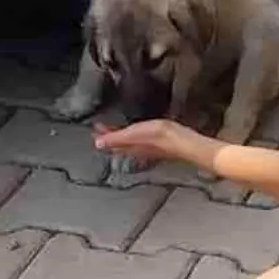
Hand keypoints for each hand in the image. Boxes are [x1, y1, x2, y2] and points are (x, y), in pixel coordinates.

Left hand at [93, 118, 212, 168]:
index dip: (102, 136)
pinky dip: (133, 138)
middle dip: (109, 137)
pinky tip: (137, 135)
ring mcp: (147, 148)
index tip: (95, 129)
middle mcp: (136, 150)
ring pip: (128, 144)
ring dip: (120, 138)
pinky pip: (139, 142)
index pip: (111, 142)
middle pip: (118, 144)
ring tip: (115, 131)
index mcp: (129, 146)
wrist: (183, 142)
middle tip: (102, 129)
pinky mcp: (157, 145)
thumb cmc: (160, 137)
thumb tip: (97, 144)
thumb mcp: (133, 134)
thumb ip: (115, 138)